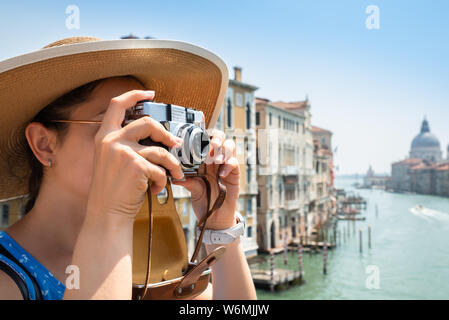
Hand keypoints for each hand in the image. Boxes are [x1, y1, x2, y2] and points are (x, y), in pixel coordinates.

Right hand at [87, 90, 183, 217]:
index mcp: (104, 136)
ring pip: (160, 150)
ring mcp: (122, 152)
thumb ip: (127, 144)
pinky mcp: (135, 166)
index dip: (134, 94)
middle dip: (165, 133)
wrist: (106, 213)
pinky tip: (158, 188)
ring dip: (172, 163)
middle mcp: (111, 140)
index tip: (150, 93)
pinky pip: (160, 169)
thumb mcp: (112, 160)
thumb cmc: (113, 189)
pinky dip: (163, 180)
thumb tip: (157, 136)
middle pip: (147, 122)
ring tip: (175, 173)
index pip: (117, 104)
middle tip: (175, 143)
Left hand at [173, 129, 239, 229]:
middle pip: (219, 139)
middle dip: (216, 138)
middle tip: (211, 145)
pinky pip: (234, 163)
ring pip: (230, 146)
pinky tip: (222, 173)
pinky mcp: (234, 175)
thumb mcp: (193, 191)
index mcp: (203, 161)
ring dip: (223, 149)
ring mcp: (225, 166)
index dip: (203, 134)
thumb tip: (175, 177)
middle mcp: (214, 161)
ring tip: (217, 159)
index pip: (204, 141)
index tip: (198, 131)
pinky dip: (228, 165)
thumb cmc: (203, 202)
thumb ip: (188, 182)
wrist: (214, 218)